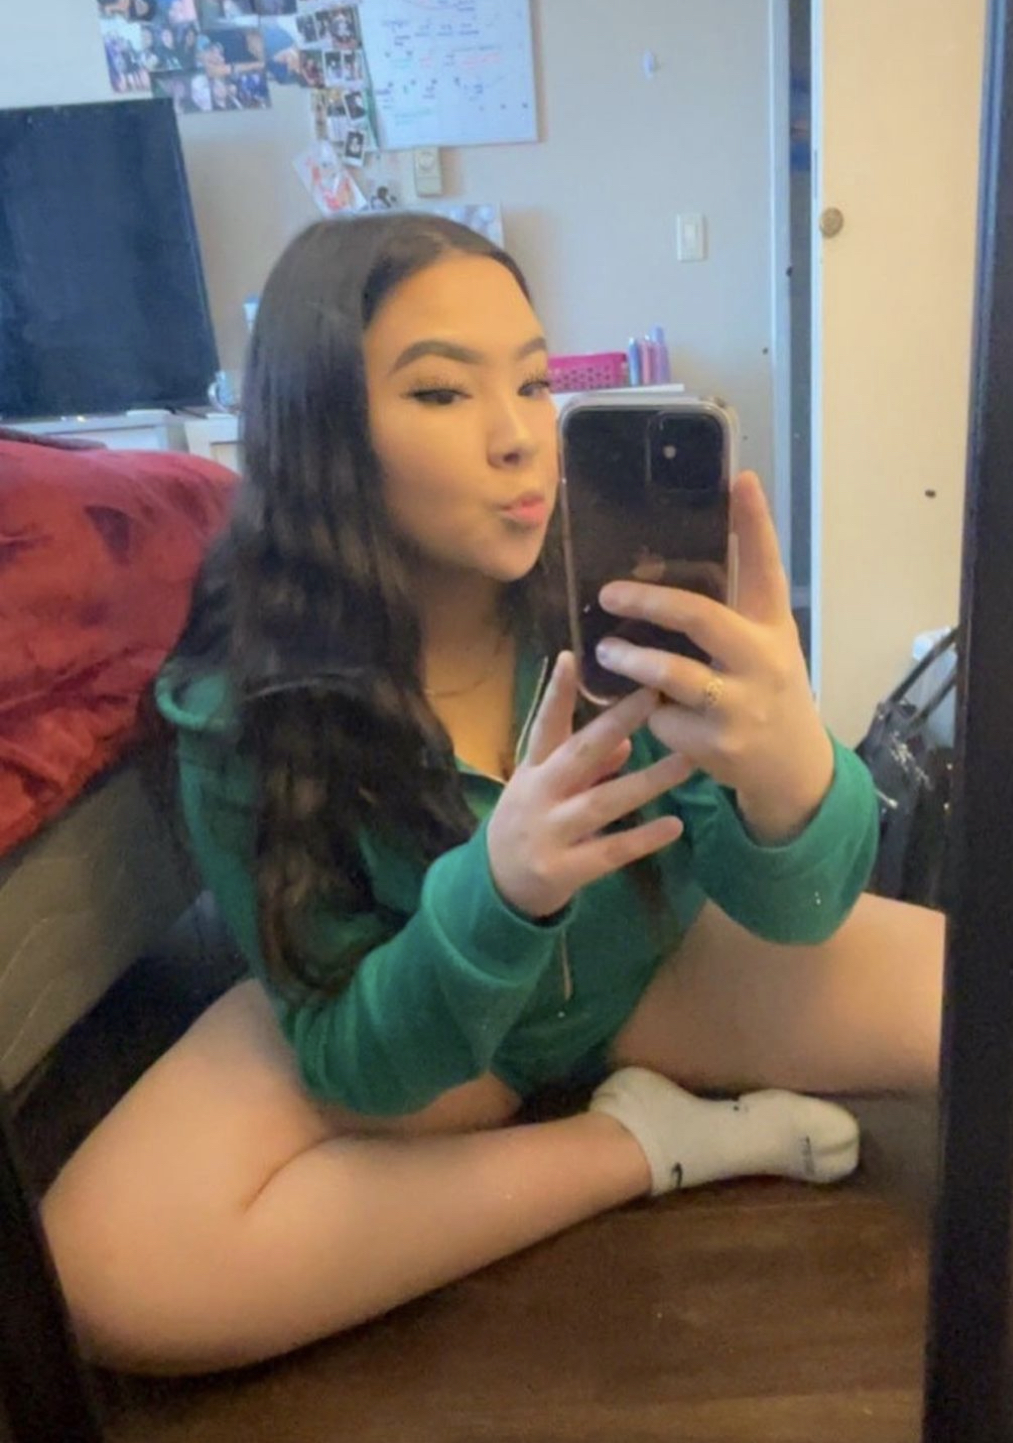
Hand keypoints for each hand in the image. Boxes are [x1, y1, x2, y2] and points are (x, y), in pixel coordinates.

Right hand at [486, 653, 690, 918]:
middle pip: (580, 754)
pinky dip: (643, 839)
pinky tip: (675, 826)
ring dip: (648, 781)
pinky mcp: (563, 869)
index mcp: (533, 770)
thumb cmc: (528, 824)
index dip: (557, 693)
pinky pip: (610, 851)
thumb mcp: (544, 788)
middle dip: (616, 723)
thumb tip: (625, 740)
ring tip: (687, 761)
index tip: (572, 656)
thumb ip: (585, 766)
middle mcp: (538, 795)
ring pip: (604, 802)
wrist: (498, 888)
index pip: (544, 725)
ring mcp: (549, 832)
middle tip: (653, 694)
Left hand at [593, 471, 833, 843]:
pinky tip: (653, 712)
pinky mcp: (716, 746)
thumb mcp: (765, 641)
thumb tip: (691, 540)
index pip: (766, 566)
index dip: (754, 523)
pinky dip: (651, 714)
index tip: (740, 480)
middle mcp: (761, 661)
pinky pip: (663, 721)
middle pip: (702, 619)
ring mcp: (739, 705)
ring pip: (673, 675)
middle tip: (610, 594)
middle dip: (650, 603)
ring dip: (633, 662)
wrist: (791, 767)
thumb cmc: (767, 688)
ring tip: (607, 651)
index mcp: (772, 627)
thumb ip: (735, 601)